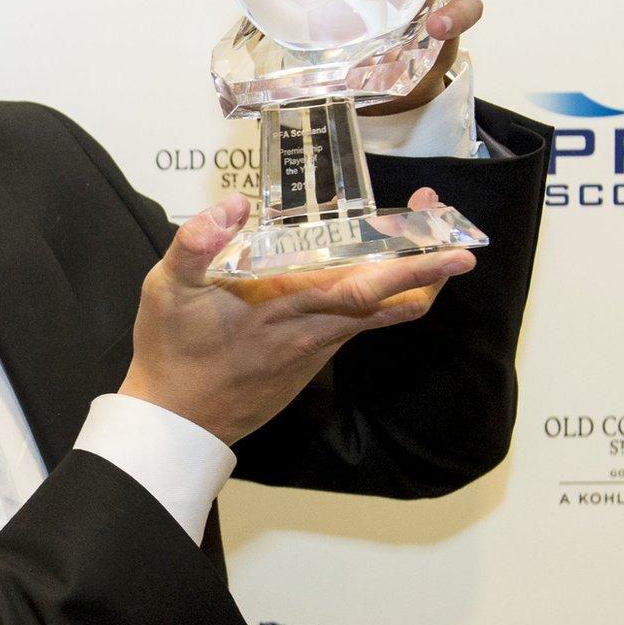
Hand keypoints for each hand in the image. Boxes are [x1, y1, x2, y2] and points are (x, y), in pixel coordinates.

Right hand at [121, 190, 473, 446]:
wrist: (177, 420)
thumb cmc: (173, 351)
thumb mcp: (167, 289)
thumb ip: (197, 243)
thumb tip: (234, 204)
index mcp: (285, 307)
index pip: (364, 288)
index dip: (413, 268)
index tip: (454, 252)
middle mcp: (312, 330)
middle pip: (389, 304)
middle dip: (429, 269)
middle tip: (456, 237)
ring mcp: (314, 349)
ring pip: (378, 317)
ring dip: (408, 284)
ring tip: (424, 245)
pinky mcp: (308, 360)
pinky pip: (355, 326)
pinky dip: (377, 299)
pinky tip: (368, 275)